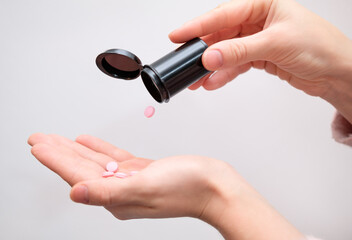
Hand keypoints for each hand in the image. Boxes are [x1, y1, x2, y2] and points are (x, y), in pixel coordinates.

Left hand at [28, 133, 225, 219]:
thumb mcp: (144, 187)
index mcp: (116, 197)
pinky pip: (114, 157)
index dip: (56, 159)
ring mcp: (131, 180)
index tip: (38, 145)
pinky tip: (88, 142)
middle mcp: (120, 191)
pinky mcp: (142, 171)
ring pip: (95, 162)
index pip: (77, 176)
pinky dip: (99, 148)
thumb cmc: (186, 188)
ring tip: (58, 139)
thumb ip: (107, 191)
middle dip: (59, 152)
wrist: (214, 186)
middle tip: (40, 139)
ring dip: (75, 149)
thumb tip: (75, 194)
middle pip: (82, 168)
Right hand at [169, 0, 351, 122]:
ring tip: (197, 79)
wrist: (338, 73)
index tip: (178, 35)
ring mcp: (258, 39)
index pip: (223, 14)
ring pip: (226, 51)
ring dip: (212, 66)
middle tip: (186, 61)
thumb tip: (211, 56)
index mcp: (263, 4)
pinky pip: (235, 64)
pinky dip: (224, 74)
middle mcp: (258, 20)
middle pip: (221, 33)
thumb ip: (240, 51)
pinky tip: (214, 82)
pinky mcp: (260, 56)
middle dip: (203, 50)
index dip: (198, 25)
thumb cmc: (321, 47)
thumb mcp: (276, 44)